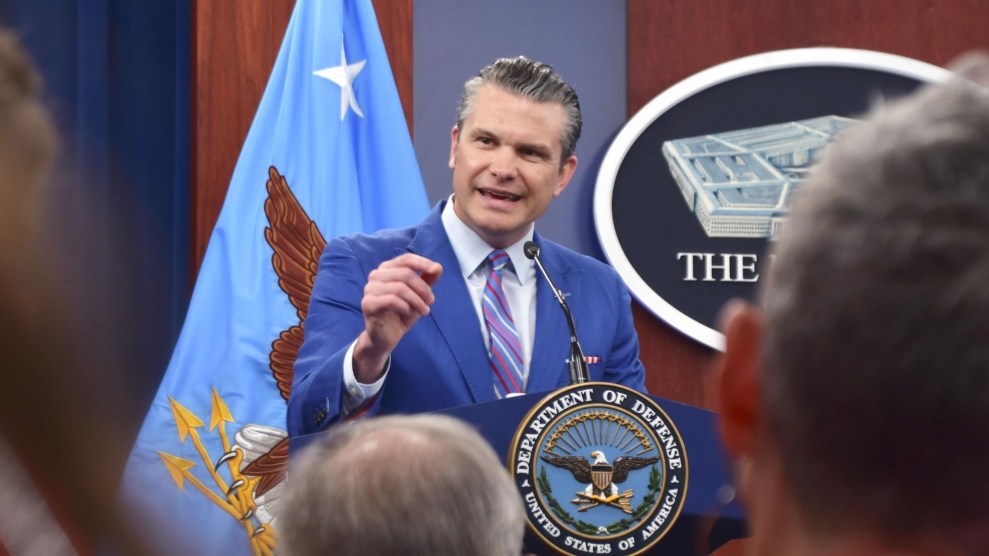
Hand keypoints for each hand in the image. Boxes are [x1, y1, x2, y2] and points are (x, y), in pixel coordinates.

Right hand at [353, 253, 441, 382]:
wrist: (387, 337)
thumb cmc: (402, 313)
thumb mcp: (419, 295)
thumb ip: (427, 280)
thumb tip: (438, 267)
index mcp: (387, 269)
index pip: (406, 259)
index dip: (422, 262)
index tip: (435, 270)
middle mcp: (376, 275)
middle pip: (405, 273)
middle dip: (422, 288)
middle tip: (431, 301)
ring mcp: (370, 289)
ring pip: (400, 288)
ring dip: (417, 300)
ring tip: (424, 311)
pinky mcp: (368, 303)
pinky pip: (391, 300)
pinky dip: (406, 307)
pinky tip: (409, 313)